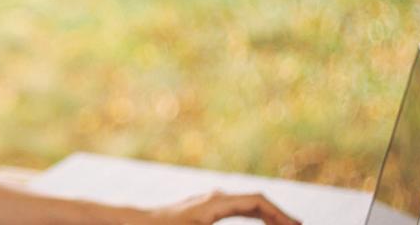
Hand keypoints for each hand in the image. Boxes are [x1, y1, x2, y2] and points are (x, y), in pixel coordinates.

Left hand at [140, 190, 301, 224]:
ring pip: (249, 205)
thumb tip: (257, 218)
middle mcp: (217, 197)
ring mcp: (211, 201)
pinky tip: (263, 224)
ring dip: (268, 215)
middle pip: (257, 201)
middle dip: (279, 214)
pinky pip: (238, 209)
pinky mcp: (207, 208)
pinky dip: (255, 216)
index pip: (258, 202)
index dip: (280, 213)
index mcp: (218, 202)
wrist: (140, 223)